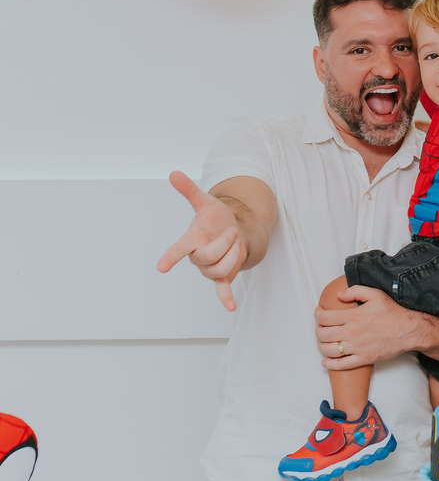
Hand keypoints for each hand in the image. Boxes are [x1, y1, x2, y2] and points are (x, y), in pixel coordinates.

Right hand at [156, 170, 245, 311]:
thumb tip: (173, 173)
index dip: (171, 257)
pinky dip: (226, 299)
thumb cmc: (215, 218)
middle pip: (209, 257)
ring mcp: (209, 268)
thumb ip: (189, 190)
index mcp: (191, 240)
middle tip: (232, 232)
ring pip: (221, 269)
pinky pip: (222, 290)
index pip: (178, 249)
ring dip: (233, 255)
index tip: (161, 267)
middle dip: (225, 243)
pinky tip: (231, 307)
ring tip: (235, 243)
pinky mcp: (222, 276)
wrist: (234, 231)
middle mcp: (197, 257)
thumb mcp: (205, 202)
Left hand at [315, 285, 438, 369]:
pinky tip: (325, 361)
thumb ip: (355, 291)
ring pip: (329, 350)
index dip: (318, 314)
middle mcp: (353, 333)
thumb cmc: (393, 312)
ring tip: (323, 342)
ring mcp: (358, 348)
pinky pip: (342, 365)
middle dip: (318, 330)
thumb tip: (339, 295)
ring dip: (321, 346)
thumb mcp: (375, 295)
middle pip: (323, 334)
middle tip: (321, 327)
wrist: (409, 331)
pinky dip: (330, 364)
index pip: (325, 317)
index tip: (319, 312)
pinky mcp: (364, 359)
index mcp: (354, 316)